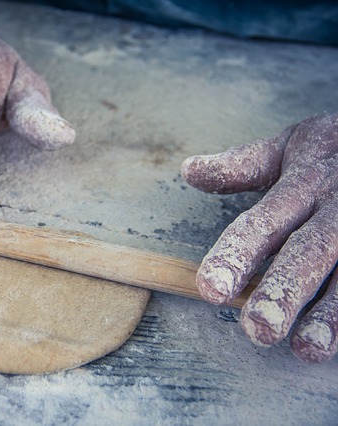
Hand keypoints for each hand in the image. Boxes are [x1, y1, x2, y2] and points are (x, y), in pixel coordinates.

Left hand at [182, 113, 337, 361]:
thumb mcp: (294, 145)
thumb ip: (243, 164)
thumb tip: (187, 170)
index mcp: (302, 184)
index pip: (262, 224)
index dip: (235, 256)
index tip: (210, 290)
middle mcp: (337, 209)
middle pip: (308, 252)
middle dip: (283, 291)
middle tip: (259, 329)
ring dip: (333, 313)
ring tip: (308, 350)